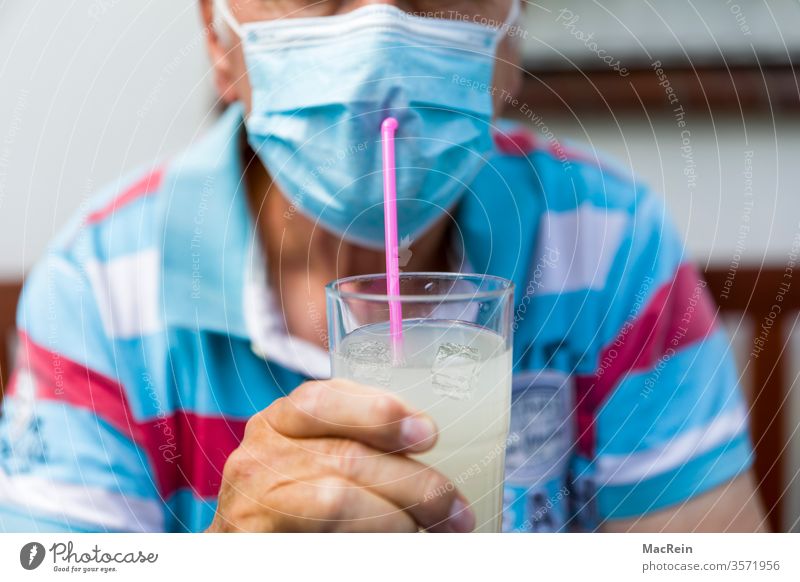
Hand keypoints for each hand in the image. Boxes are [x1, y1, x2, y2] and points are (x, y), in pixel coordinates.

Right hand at [207, 379, 474, 531]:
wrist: (253, 551)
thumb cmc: (300, 503)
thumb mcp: (323, 459)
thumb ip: (361, 446)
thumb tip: (431, 451)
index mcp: (280, 421)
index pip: (322, 399)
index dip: (377, 412)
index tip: (427, 434)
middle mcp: (259, 453)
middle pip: (345, 455)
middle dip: (412, 482)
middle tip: (453, 508)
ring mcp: (251, 500)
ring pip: (338, 498)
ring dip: (397, 518)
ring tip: (428, 532)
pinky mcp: (254, 540)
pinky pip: (323, 535)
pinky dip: (368, 540)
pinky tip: (395, 545)